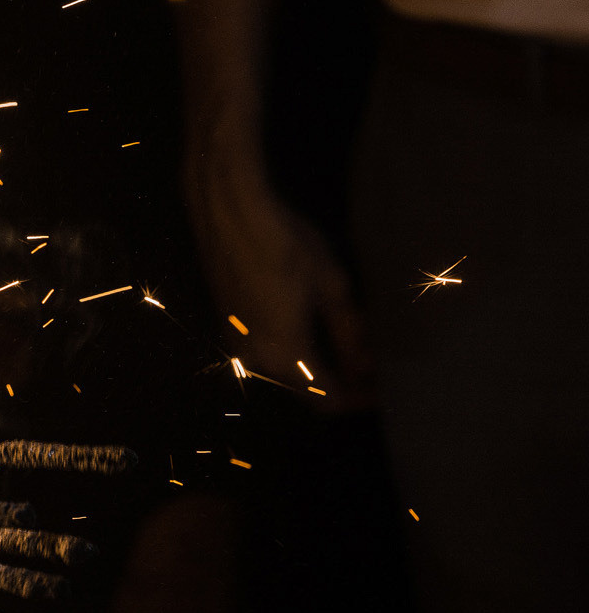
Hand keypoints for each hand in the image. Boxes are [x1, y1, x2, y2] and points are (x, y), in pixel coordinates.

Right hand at [183, 155, 372, 406]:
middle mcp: (256, 360)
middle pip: (303, 392)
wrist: (230, 213)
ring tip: (348, 349)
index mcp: (286, 353)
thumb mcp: (331, 286)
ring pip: (283, 375)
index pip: (327, 399)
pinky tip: (312, 333)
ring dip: (315, 369)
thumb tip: (365, 365)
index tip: (384, 387)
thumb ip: (349, 332)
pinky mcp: (228, 328)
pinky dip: (293, 356)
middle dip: (338, 385)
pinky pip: (266, 357)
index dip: (358, 399)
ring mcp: (237, 345)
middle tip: (371, 367)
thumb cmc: (286, 244)